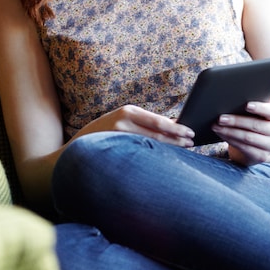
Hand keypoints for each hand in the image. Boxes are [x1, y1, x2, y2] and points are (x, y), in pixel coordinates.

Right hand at [76, 104, 194, 147]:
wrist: (76, 147)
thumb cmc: (105, 132)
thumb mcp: (123, 121)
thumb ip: (143, 123)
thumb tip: (172, 125)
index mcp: (128, 111)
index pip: (158, 121)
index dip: (176, 128)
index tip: (190, 132)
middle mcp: (123, 121)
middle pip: (157, 133)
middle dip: (177, 138)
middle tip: (192, 142)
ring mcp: (118, 136)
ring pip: (150, 144)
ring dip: (169, 147)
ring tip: (184, 148)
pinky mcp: (115, 150)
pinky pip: (140, 153)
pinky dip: (155, 155)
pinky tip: (165, 158)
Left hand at [213, 101, 269, 164]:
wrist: (262, 143)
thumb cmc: (257, 121)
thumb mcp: (258, 112)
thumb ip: (254, 104)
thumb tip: (241, 94)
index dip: (260, 108)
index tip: (246, 105)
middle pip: (255, 125)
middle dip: (236, 121)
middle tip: (220, 118)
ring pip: (247, 137)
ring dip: (229, 132)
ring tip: (216, 126)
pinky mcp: (262, 156)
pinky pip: (244, 148)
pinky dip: (230, 140)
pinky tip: (222, 135)